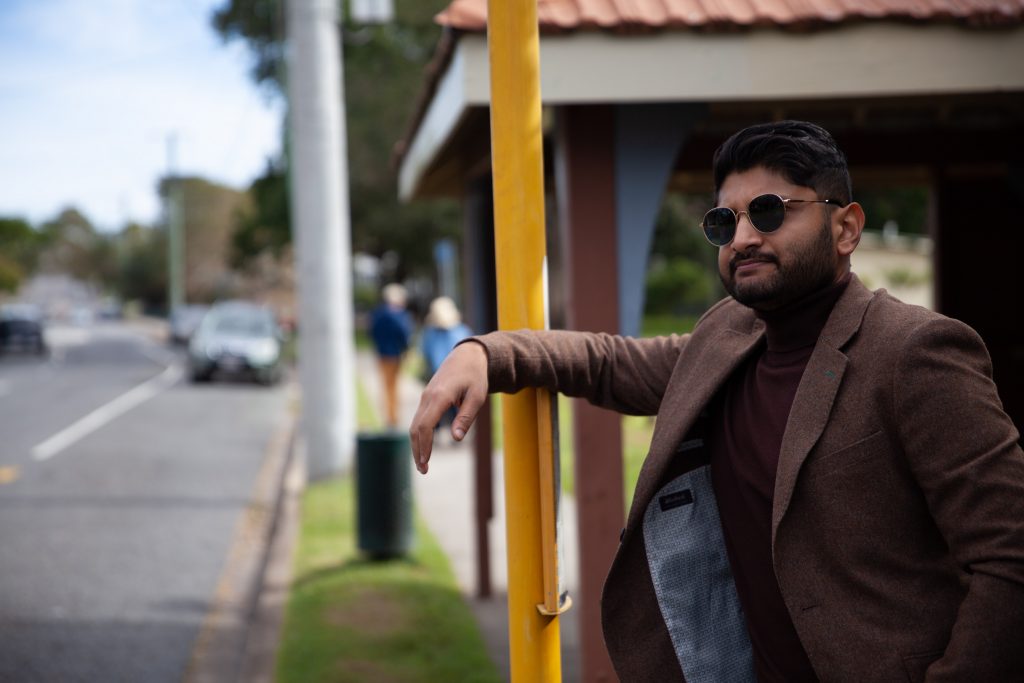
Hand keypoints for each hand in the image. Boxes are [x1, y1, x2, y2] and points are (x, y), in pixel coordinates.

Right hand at [409, 340, 488, 473]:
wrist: (467, 356)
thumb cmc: (475, 377)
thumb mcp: (477, 397)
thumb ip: (466, 417)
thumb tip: (456, 438)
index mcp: (439, 396)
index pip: (425, 426)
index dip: (424, 446)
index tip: (426, 463)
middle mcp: (427, 397)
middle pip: (415, 428)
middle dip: (418, 451)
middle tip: (424, 470)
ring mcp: (425, 397)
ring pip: (414, 424)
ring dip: (416, 445)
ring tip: (422, 464)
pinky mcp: (426, 398)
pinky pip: (418, 419)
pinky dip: (419, 435)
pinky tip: (424, 447)